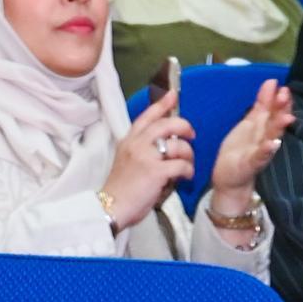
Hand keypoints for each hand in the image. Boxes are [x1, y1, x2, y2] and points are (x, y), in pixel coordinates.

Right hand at [101, 64, 192, 227]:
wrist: (111, 207)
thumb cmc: (121, 190)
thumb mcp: (127, 161)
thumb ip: (142, 150)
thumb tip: (165, 147)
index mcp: (129, 140)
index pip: (147, 116)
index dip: (162, 104)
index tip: (173, 94)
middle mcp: (137, 144)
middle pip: (166, 124)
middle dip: (184, 126)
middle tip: (191, 135)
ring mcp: (146, 157)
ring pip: (177, 145)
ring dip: (188, 155)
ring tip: (187, 165)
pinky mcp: (155, 172)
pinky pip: (181, 165)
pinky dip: (188, 171)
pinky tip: (186, 177)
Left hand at [205, 76, 292, 198]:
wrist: (230, 180)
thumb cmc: (241, 151)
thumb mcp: (250, 123)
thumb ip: (261, 104)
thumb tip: (272, 82)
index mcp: (264, 128)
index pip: (275, 111)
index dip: (279, 100)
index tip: (283, 87)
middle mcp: (266, 139)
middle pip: (276, 122)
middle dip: (281, 109)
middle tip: (285, 95)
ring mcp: (261, 153)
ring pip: (272, 137)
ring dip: (279, 128)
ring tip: (286, 118)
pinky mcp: (252, 165)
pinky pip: (261, 157)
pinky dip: (267, 151)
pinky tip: (272, 144)